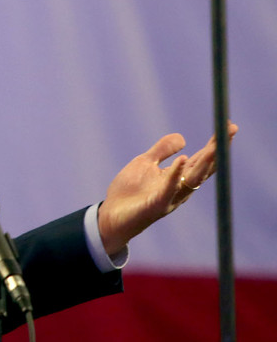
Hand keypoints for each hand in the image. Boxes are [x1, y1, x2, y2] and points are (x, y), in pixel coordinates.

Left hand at [97, 124, 236, 255]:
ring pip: (193, 179)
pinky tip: (181, 161)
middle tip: (231, 131)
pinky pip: (168, 189)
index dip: (215, 144)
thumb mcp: (145, 164)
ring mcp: (170, 197)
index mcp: (178, 177)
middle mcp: (179, 187)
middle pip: (203, 167)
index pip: (201, 158)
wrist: (111, 215)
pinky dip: (175, 175)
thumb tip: (183, 138)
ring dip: (205, 163)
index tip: (229, 126)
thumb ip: (162, 150)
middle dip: (218, 150)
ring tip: (214, 147)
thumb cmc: (128, 192)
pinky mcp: (156, 205)